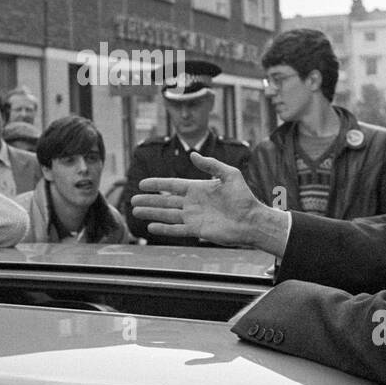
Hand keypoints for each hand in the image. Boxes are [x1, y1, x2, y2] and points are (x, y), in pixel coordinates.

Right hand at [131, 151, 282, 250]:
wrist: (252, 220)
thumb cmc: (244, 197)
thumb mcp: (230, 174)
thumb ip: (211, 164)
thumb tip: (193, 154)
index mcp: (198, 188)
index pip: (172, 184)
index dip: (157, 184)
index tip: (143, 183)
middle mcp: (193, 202)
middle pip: (165, 200)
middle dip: (149, 199)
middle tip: (133, 199)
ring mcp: (194, 217)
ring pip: (167, 214)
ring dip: (151, 212)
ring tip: (136, 211)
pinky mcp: (197, 230)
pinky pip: (176, 229)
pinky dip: (164, 229)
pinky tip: (151, 227)